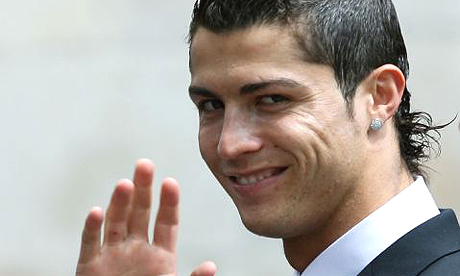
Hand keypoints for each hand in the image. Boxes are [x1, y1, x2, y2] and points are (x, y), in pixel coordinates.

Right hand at [76, 159, 215, 275]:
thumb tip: (211, 267)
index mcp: (160, 256)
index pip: (166, 223)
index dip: (168, 203)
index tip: (170, 182)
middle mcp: (136, 249)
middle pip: (140, 214)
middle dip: (143, 189)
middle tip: (145, 164)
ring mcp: (113, 255)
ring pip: (116, 222)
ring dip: (120, 203)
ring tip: (126, 184)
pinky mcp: (90, 266)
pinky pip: (90, 243)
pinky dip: (92, 228)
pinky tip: (96, 211)